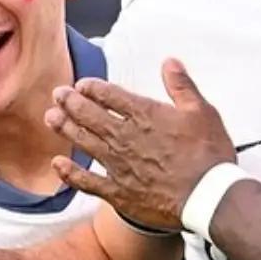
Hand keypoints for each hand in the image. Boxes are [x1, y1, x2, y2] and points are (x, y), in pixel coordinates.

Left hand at [45, 59, 234, 229]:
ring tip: (51, 118)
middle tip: (57, 94)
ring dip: (65, 128)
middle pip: (90, 115)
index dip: (92, 88)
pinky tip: (57, 164)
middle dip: (71, 102)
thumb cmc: (209, 155)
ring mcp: (118, 165)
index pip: (110, 95)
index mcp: (145, 115)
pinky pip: (87, 181)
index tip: (82, 84)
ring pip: (84, 142)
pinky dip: (70, 173)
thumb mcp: (202, 112)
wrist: (208, 197)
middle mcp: (126, 137)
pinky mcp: (118, 192)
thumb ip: (182, 86)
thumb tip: (170, 62)